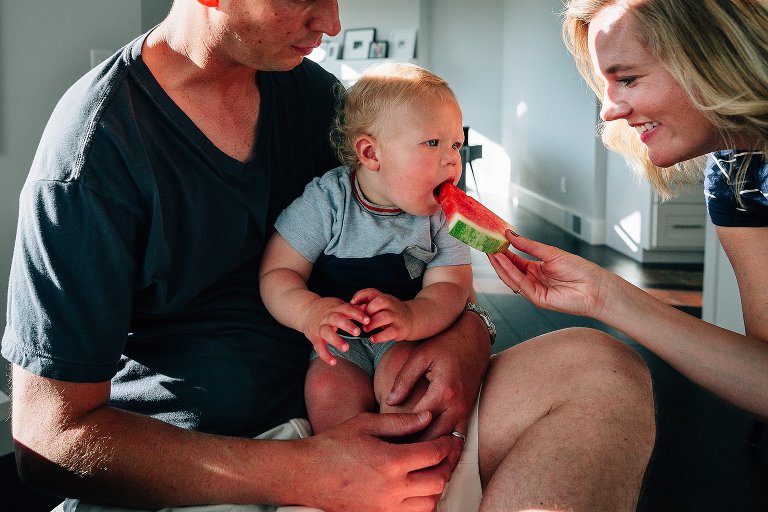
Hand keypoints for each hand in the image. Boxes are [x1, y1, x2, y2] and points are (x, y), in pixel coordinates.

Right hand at [301, 297, 369, 364]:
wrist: (305, 310)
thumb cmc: (327, 309)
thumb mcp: (339, 305)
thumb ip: (353, 308)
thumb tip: (368, 307)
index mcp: (336, 308)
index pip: (347, 309)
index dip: (357, 314)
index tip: (367, 320)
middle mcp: (327, 317)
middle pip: (337, 319)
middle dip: (347, 325)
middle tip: (358, 332)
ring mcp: (320, 327)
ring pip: (326, 332)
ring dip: (336, 340)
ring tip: (346, 348)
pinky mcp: (313, 337)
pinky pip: (318, 346)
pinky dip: (325, 355)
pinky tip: (333, 362)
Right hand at [305, 412, 453, 511]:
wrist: (305, 474)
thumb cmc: (333, 445)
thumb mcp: (366, 424)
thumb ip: (400, 422)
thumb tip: (428, 417)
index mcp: (390, 461)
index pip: (434, 454)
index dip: (448, 444)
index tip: (451, 438)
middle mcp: (393, 489)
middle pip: (438, 480)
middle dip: (448, 464)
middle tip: (448, 452)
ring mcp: (386, 508)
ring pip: (430, 503)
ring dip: (438, 486)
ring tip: (435, 470)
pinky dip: (423, 503)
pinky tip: (419, 489)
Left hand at [351, 288, 413, 342]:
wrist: (412, 319)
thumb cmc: (391, 312)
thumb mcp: (382, 304)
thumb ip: (368, 302)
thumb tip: (352, 304)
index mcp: (385, 298)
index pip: (372, 292)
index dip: (360, 296)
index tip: (352, 303)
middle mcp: (392, 305)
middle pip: (380, 302)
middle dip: (368, 310)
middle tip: (362, 319)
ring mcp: (397, 317)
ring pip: (384, 316)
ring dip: (372, 323)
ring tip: (365, 329)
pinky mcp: (400, 329)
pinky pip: (389, 332)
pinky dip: (379, 336)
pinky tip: (373, 338)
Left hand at [385, 313, 488, 469]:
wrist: (473, 338)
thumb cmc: (444, 344)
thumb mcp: (419, 356)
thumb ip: (403, 380)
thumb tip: (390, 402)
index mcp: (442, 390)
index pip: (418, 423)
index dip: (402, 437)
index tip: (385, 449)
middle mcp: (456, 404)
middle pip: (435, 439)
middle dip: (417, 455)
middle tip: (397, 468)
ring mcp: (464, 409)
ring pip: (449, 444)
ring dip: (435, 459)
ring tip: (417, 473)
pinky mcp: (467, 410)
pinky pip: (458, 438)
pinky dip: (448, 453)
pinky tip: (437, 465)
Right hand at [488, 230, 611, 317]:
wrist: (596, 287)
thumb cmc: (581, 271)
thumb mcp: (551, 253)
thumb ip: (529, 246)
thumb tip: (511, 235)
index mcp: (537, 269)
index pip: (514, 260)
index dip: (503, 251)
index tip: (493, 240)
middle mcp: (533, 280)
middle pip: (509, 270)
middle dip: (497, 258)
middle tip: (487, 245)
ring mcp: (534, 290)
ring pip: (511, 278)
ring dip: (500, 265)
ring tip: (491, 252)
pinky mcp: (537, 299)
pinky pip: (520, 285)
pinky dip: (511, 273)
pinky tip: (504, 261)